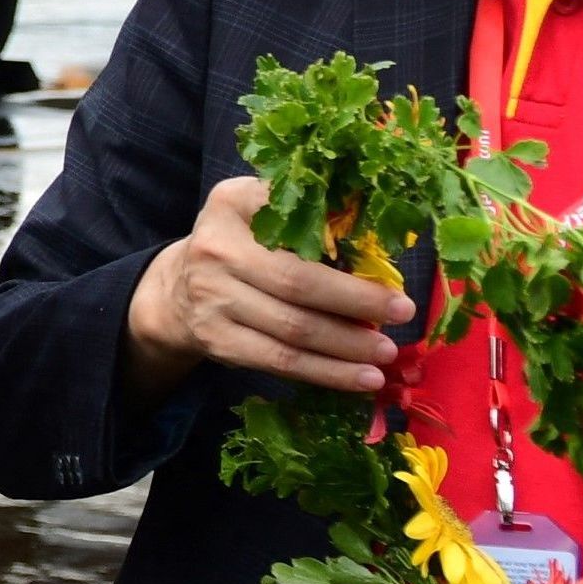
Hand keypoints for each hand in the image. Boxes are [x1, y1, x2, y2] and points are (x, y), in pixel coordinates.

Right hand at [123, 170, 412, 401]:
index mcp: (233, 204)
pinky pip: (279, 361)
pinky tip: (360, 379)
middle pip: (297, 282)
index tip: (383, 254)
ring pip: (292, 329)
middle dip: (357, 301)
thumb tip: (380, 240)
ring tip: (386, 352)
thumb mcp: (262, 212)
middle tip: (403, 312)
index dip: (338, 235)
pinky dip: (326, 372)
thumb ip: (311, 213)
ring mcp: (212, 298)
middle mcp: (215, 248)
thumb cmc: (244, 246)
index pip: (290, 215)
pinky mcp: (217, 340)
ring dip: (347, 345)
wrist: (179, 290)